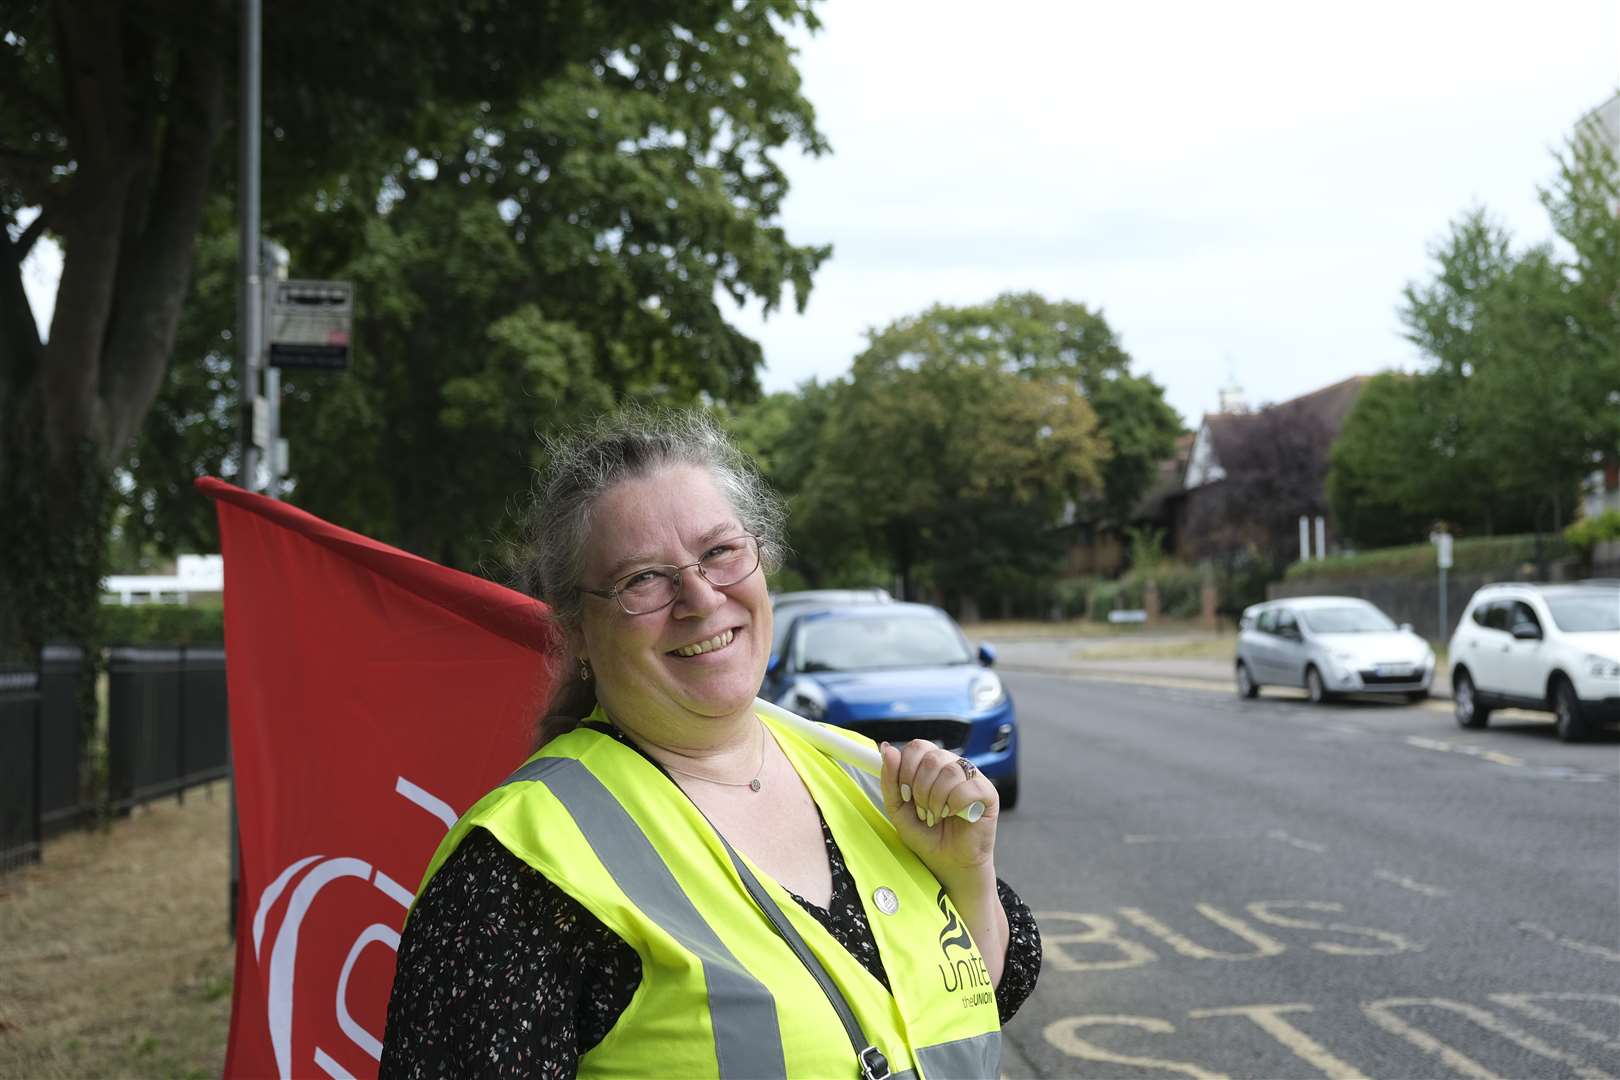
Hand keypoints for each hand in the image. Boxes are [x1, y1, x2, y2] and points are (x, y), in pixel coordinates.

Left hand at [878, 740, 998, 886]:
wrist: (947, 863)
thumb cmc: (926, 836)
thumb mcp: (898, 808)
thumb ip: (890, 780)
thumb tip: (887, 748)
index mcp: (933, 766)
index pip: (918, 747)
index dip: (906, 768)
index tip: (905, 794)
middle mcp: (954, 767)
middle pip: (932, 757)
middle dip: (919, 788)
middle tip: (922, 811)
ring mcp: (972, 779)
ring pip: (949, 771)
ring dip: (936, 799)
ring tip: (937, 816)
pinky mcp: (988, 794)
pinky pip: (969, 787)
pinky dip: (955, 804)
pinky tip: (954, 815)